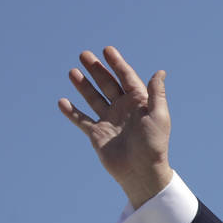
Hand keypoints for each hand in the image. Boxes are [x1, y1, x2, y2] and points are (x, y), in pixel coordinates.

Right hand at [58, 46, 172, 208]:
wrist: (142, 172)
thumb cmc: (154, 145)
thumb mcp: (158, 116)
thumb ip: (156, 94)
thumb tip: (160, 72)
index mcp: (139, 103)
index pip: (126, 78)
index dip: (117, 64)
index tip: (107, 50)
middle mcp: (123, 110)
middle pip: (107, 84)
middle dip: (96, 70)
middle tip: (84, 55)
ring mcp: (109, 121)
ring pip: (93, 98)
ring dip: (83, 85)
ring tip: (72, 72)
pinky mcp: (97, 135)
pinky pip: (82, 120)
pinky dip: (72, 112)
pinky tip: (62, 101)